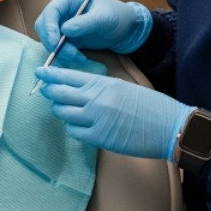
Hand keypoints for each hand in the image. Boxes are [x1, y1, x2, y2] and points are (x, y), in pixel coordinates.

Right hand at [34, 0, 151, 54]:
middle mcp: (62, 11)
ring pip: (50, 41)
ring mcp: (63, 25)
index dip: (48, 28)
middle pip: (44, 27)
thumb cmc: (117, 16)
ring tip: (80, 58)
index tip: (55, 43)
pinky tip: (82, 60)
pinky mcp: (66, 39)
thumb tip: (65, 30)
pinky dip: (67, 57)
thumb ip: (85, 23)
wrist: (125, 29)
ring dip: (62, 53)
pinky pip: (59, 49)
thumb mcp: (103, 18)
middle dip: (53, 43)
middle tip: (69, 55)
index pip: (50, 11)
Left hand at [35, 65, 190, 159]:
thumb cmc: (150, 106)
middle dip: (50, 91)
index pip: (69, 76)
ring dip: (60, 110)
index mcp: (103, 84)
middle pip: (61, 94)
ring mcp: (96, 120)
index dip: (51, 75)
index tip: (40, 72)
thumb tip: (79, 87)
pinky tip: (77, 124)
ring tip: (62, 108)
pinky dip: (72, 127)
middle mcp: (96, 100)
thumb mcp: (123, 87)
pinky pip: (75, 131)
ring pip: (64, 114)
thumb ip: (100, 86)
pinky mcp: (99, 138)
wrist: (169, 127)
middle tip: (45, 90)